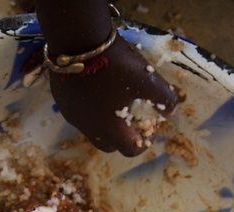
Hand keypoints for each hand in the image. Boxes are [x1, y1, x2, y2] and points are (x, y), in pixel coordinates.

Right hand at [49, 36, 179, 155]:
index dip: (141, 144)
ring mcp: (73, 116)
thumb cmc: (114, 65)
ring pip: (91, 130)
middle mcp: (89, 128)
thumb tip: (171, 110)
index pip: (129, 150)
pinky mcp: (62, 102)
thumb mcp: (145, 78)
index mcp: (110, 129)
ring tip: (112, 105)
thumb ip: (163, 97)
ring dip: (104, 125)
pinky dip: (89, 109)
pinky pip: (78, 113)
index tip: (147, 133)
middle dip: (121, 138)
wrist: (76, 41)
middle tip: (130, 122)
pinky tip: (94, 91)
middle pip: (108, 145)